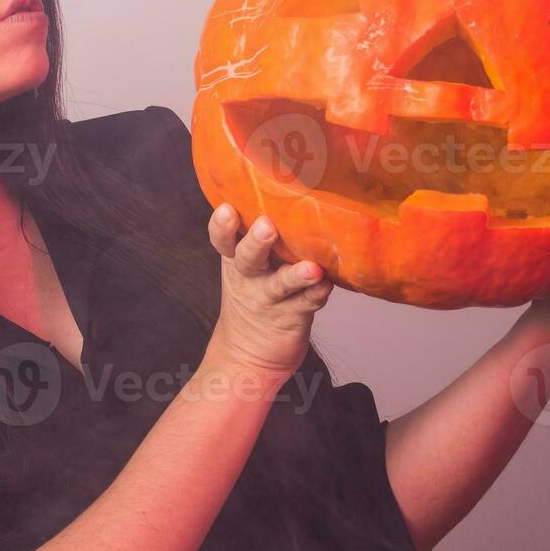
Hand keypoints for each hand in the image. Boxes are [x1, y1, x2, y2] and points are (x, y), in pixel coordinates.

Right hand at [204, 203, 334, 378]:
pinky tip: (327, 285)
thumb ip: (259, 239)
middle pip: (247, 257)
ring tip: (311, 268)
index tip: (226, 208)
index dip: (222, 225)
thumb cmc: (255, 296)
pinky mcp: (292, 317)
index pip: (223, 240)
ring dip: (296, 275)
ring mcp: (270, 299)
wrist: (248, 357)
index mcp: (236, 261)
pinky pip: (307, 303)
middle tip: (266, 226)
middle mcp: (250, 279)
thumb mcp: (247, 269)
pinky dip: (318, 293)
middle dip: (257, 241)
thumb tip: (289, 194)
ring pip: (281, 284)